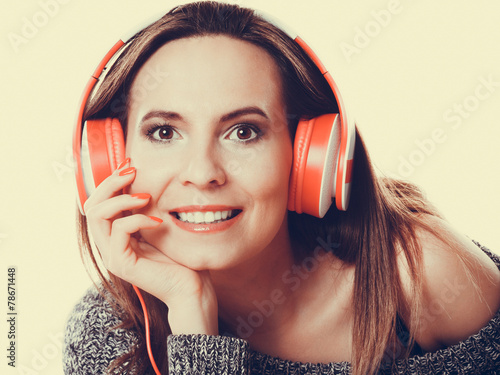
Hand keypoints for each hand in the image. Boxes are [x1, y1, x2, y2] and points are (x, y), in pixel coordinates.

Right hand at [83, 159, 217, 334]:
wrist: (191, 288)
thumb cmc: (180, 257)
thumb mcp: (160, 225)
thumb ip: (146, 209)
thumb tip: (143, 180)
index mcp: (115, 235)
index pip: (98, 202)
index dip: (110, 181)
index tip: (129, 164)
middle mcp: (109, 245)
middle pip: (91, 206)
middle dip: (110, 183)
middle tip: (132, 172)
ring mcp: (113, 255)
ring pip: (97, 216)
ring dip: (120, 199)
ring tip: (145, 196)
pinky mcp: (122, 265)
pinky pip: (119, 232)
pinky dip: (137, 219)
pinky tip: (157, 220)